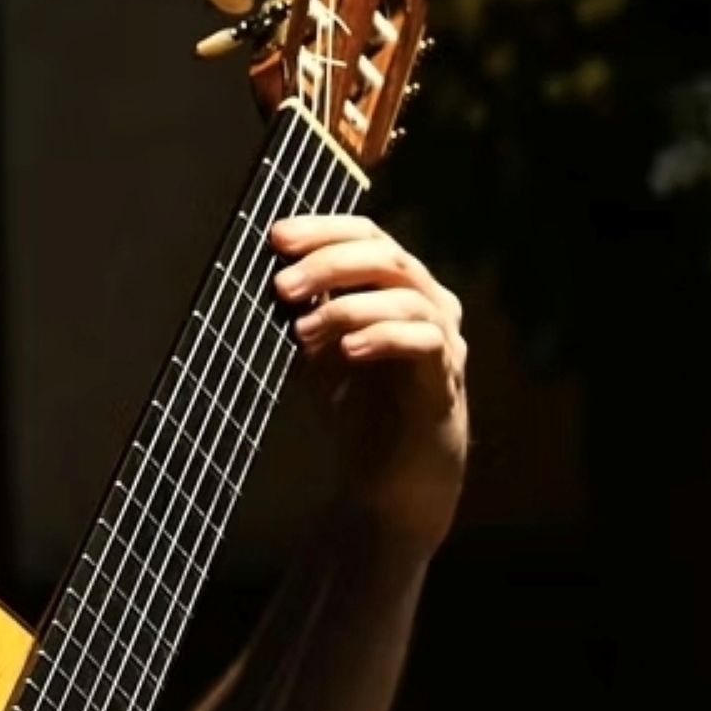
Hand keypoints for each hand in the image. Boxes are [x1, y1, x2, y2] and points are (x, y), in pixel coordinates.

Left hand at [269, 215, 469, 547]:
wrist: (392, 482)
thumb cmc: (358, 410)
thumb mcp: (318, 352)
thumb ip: (302, 311)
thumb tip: (264, 274)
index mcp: (398, 288)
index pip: (368, 236)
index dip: (324, 229)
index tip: (276, 236)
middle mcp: (429, 304)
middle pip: (387, 256)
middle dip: (329, 263)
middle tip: (282, 284)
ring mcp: (444, 340)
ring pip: (406, 296)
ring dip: (348, 306)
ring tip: (302, 329)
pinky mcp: (446, 379)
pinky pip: (424, 342)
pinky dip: (383, 338)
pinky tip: (347, 350)